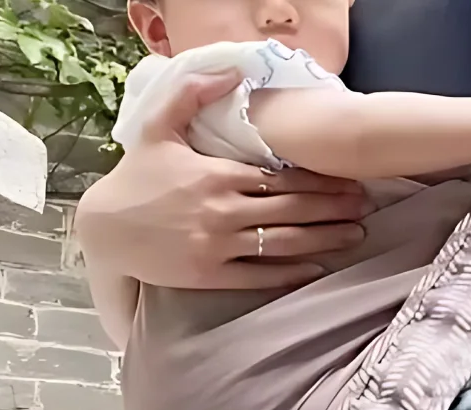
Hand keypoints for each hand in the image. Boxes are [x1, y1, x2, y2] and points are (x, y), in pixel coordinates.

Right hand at [76, 69, 373, 289]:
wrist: (106, 230)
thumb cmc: (134, 179)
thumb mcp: (158, 127)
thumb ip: (194, 95)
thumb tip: (233, 73)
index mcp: (217, 175)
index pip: (280, 179)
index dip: (318, 182)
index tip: (347, 180)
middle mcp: (223, 210)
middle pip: (291, 211)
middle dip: (332, 208)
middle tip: (364, 206)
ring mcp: (219, 245)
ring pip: (283, 243)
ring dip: (323, 240)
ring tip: (354, 236)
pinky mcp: (211, 275)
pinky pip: (261, 276)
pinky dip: (292, 273)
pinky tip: (318, 269)